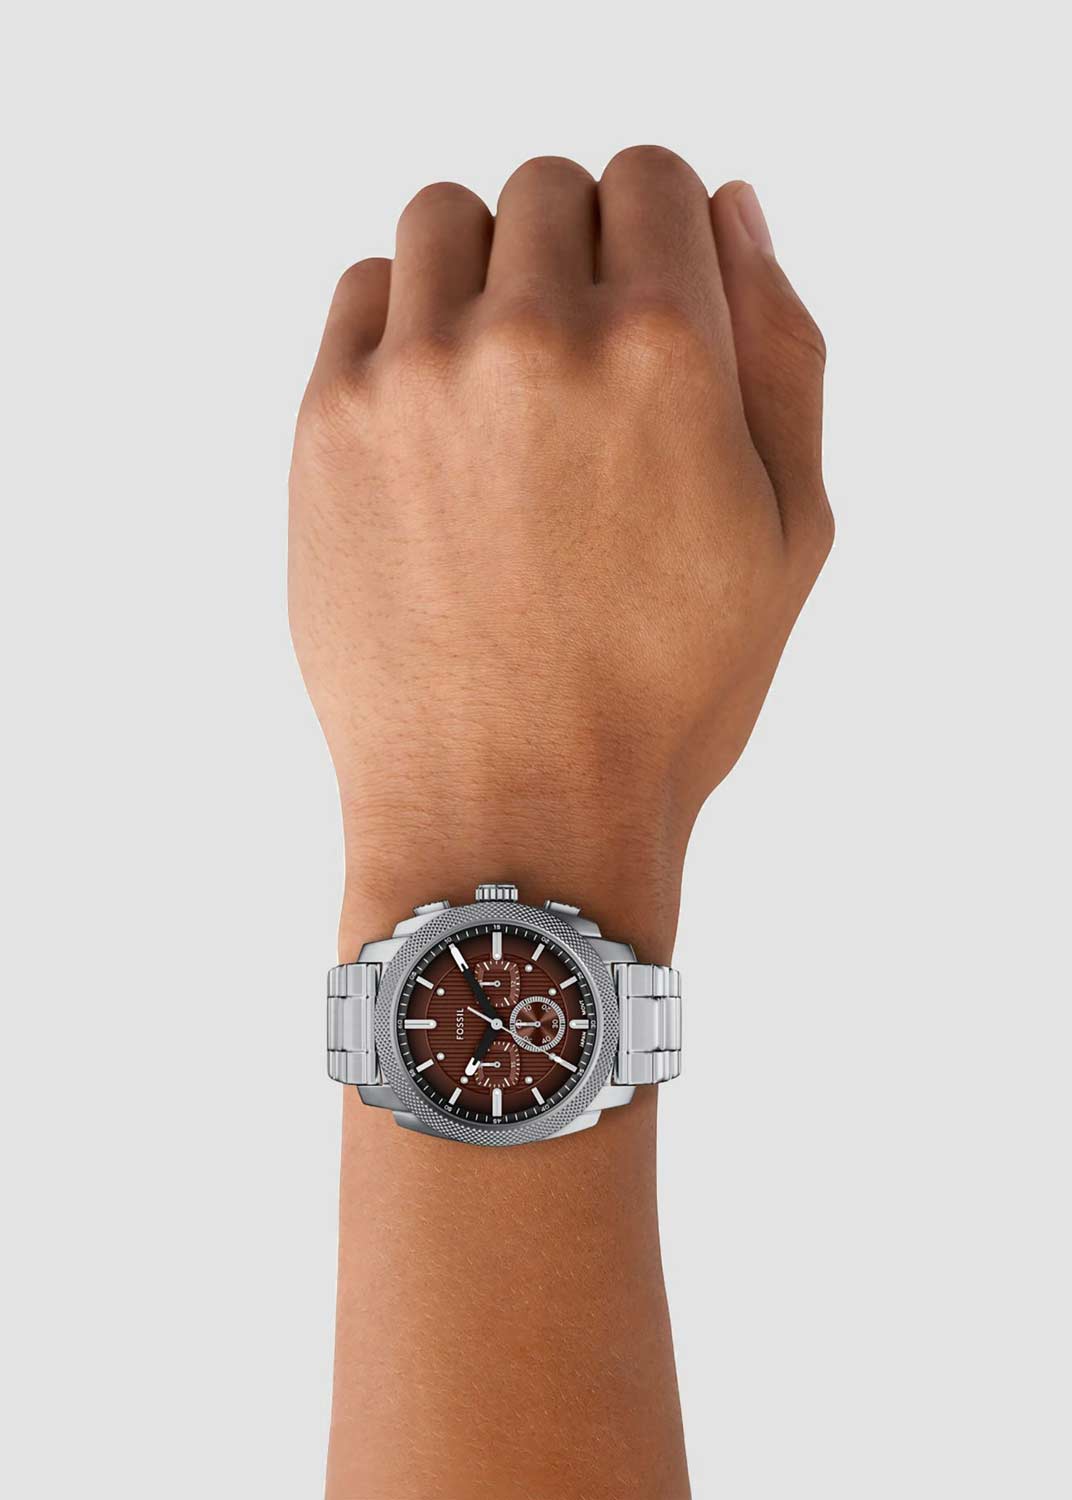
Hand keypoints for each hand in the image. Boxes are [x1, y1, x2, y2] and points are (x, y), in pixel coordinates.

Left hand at [289, 147, 831, 953]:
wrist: (510, 812)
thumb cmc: (666, 695)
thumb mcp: (790, 534)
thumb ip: (782, 350)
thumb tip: (733, 210)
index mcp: (663, 350)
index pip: (652, 177)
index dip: (663, 230)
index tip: (653, 297)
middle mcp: (531, 335)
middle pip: (548, 188)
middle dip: (581, 247)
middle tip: (587, 360)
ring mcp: (414, 376)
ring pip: (444, 221)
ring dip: (487, 265)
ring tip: (508, 376)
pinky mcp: (328, 426)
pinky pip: (361, 293)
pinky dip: (404, 318)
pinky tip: (440, 410)